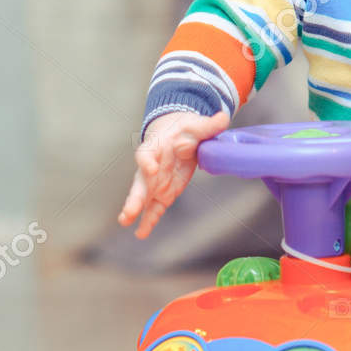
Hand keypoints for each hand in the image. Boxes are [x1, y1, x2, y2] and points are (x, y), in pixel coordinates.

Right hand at [118, 109, 230, 238]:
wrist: (179, 135)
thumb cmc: (184, 129)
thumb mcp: (197, 125)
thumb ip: (208, 125)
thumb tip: (223, 117)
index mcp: (156, 146)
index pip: (146, 153)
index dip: (147, 161)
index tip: (151, 169)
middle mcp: (151, 166)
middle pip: (139, 182)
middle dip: (134, 197)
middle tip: (129, 211)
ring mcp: (154, 182)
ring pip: (142, 197)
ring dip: (135, 210)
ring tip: (126, 222)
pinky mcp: (162, 192)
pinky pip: (153, 207)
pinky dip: (148, 220)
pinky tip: (141, 233)